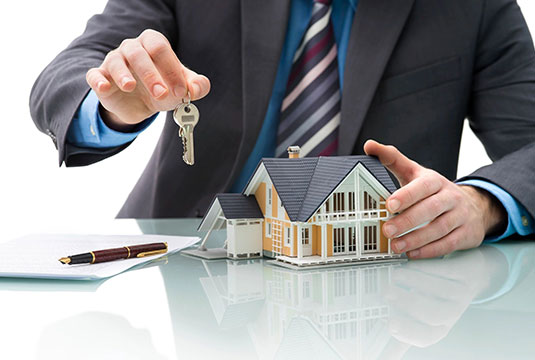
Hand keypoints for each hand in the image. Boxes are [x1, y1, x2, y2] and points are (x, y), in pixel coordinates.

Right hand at [85, 29, 210, 130]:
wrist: (141, 105)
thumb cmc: (163, 88)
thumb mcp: (182, 89)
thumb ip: (196, 86)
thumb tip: (198, 87)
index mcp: (153, 44)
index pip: (161, 48)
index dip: (172, 69)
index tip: (182, 91)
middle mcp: (132, 48)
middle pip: (139, 54)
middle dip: (151, 74)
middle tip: (162, 93)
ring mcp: (114, 61)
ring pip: (116, 62)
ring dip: (124, 75)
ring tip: (131, 86)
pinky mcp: (100, 77)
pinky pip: (94, 74)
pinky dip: (98, 80)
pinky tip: (104, 87)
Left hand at [364, 140, 505, 258]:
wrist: (473, 205)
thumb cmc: (434, 190)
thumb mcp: (414, 172)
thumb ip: (392, 159)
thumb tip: (370, 145)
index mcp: (434, 181)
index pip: (422, 186)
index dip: (406, 195)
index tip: (389, 204)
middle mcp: (450, 196)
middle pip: (430, 209)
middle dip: (407, 221)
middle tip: (387, 230)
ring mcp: (460, 215)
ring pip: (439, 228)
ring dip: (416, 239)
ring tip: (396, 246)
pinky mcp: (466, 233)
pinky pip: (449, 243)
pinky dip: (430, 250)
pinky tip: (413, 253)